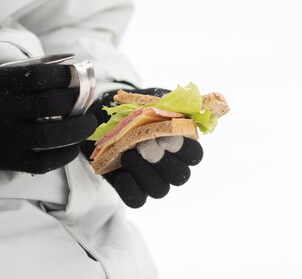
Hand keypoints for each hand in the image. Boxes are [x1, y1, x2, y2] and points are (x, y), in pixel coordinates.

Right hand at [0, 58, 96, 173]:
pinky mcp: (8, 160)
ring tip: (87, 123)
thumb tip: (70, 62)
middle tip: (87, 102)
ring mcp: (6, 137)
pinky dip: (64, 155)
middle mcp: (4, 109)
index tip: (77, 76)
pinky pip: (43, 161)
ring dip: (78, 129)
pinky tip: (72, 146)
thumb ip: (28, 69)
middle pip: (52, 105)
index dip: (67, 76)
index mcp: (1, 83)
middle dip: (78, 102)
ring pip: (51, 134)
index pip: (42, 76)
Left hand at [83, 88, 202, 207]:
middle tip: (144, 144)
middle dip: (162, 160)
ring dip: (144, 172)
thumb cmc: (135, 111)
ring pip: (160, 189)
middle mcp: (173, 167)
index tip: (165, 135)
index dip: (183, 148)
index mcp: (182, 146)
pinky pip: (138, 199)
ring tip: (128, 155)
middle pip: (180, 176)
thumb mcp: (151, 101)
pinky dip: (129, 187)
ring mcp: (155, 181)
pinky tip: (121, 173)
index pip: (195, 154)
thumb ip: (167, 102)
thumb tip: (182, 101)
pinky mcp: (136, 191)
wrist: (107, 122)